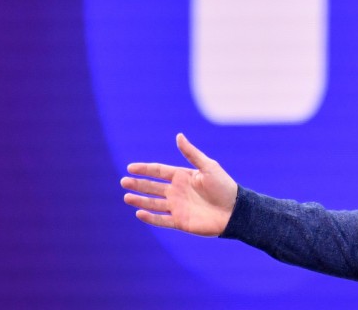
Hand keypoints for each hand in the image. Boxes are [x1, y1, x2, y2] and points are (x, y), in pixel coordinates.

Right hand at [120, 133, 237, 236]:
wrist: (234, 210)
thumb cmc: (223, 186)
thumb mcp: (207, 166)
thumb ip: (191, 153)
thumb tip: (178, 135)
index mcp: (183, 176)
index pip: (159, 171)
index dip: (144, 169)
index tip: (130, 168)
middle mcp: (177, 191)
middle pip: (152, 187)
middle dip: (138, 184)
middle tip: (123, 182)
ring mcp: (177, 207)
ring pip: (153, 203)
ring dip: (140, 200)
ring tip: (126, 196)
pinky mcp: (180, 222)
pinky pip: (161, 220)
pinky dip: (150, 218)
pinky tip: (139, 213)